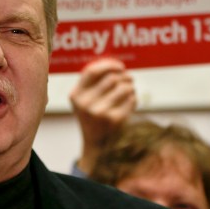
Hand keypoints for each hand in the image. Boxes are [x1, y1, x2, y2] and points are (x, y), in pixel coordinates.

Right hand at [69, 58, 135, 174]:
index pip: (92, 71)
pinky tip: (129, 102)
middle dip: (124, 76)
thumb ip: (92, 82)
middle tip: (129, 79)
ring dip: (130, 87)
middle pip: (112, 78)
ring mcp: (100, 112)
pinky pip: (132, 99)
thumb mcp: (83, 99)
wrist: (97, 143)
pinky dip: (134, 98)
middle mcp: (85, 103)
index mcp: (75, 95)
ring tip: (129, 91)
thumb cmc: (93, 115)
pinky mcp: (115, 120)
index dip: (109, 65)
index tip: (120, 66)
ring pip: (124, 87)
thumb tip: (114, 65)